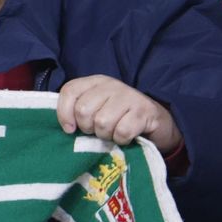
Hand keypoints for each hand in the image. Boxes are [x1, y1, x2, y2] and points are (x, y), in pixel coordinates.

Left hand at [57, 74, 181, 150]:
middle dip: (88, 128)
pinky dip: (122, 140)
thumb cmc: (120, 118)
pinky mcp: (144, 111)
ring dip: (106, 135)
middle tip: (98, 131)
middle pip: (83, 110)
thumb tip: (65, 127)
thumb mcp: (96, 110)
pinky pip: (122, 132)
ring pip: (102, 123)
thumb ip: (78, 112)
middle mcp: (111, 85)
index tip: (70, 129)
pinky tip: (127, 137)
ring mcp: (129, 96)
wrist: (157, 122)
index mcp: (95, 82)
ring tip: (113, 133)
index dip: (64, 113)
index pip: (69, 91)